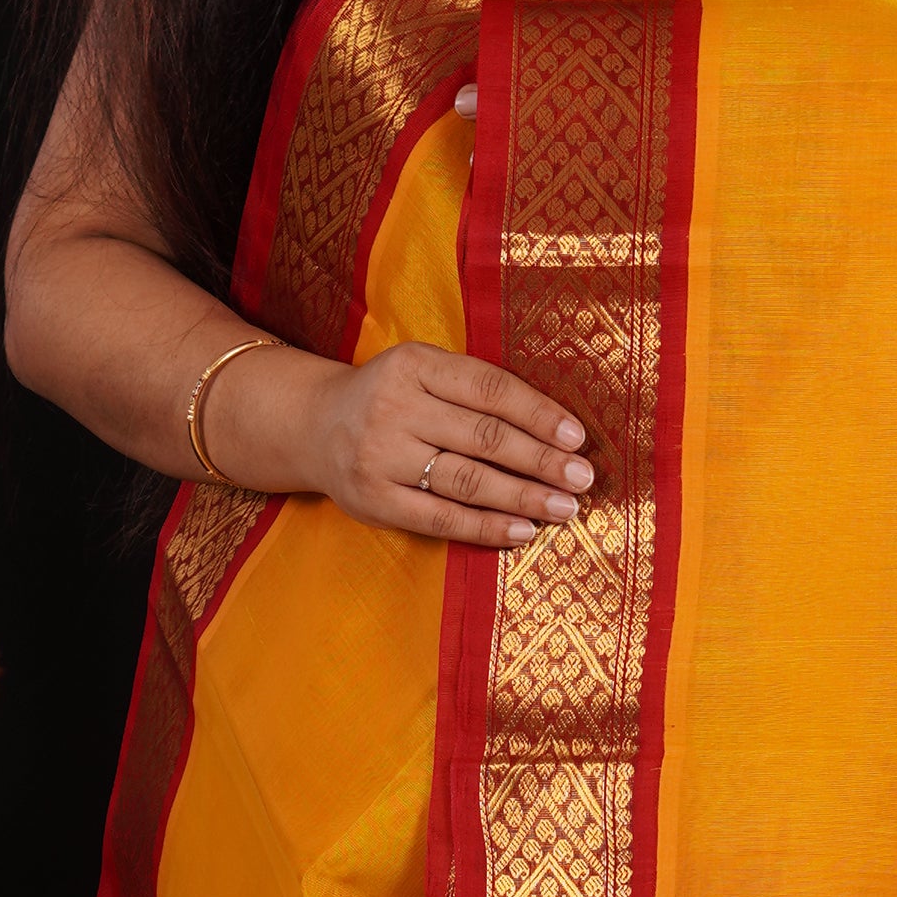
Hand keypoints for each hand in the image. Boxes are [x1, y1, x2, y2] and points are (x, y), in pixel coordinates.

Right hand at [214, 337, 594, 545]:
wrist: (312, 426)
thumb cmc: (390, 397)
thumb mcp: (422, 372)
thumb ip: (475, 389)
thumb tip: (556, 426)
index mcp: (414, 365)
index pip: (490, 390)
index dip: (539, 414)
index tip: (577, 438)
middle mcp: (395, 408)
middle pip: (485, 438)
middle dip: (542, 461)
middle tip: (583, 479)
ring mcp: (381, 457)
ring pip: (468, 481)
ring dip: (524, 498)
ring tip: (565, 508)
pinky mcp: (375, 501)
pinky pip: (442, 518)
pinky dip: (488, 527)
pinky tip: (524, 531)